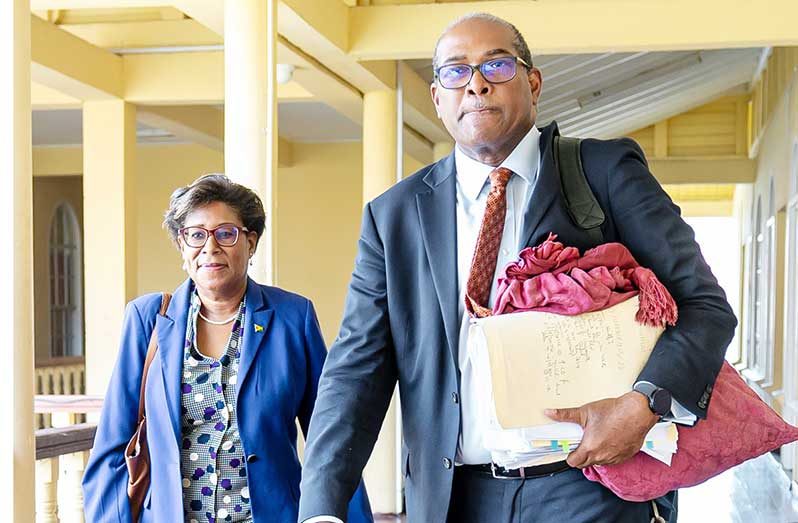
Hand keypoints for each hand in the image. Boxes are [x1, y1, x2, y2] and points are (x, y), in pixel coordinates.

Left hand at [544, 392, 658, 468]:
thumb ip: (565, 415)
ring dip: (595, 455)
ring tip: (596, 438)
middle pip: (585, 464)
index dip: (570, 456)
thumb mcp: (585, 411)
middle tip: (583, 441)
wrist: (637, 411)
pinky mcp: (625, 456)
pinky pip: (612, 460)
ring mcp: (615, 458)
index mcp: (590, 447)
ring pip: (599, 462)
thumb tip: (549, 412)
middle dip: (581, 456)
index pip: (573, 462)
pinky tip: (609, 440)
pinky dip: (608, 454)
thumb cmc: (613, 411)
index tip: (571, 448)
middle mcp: (602, 456)